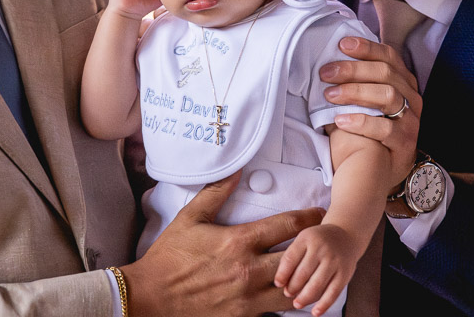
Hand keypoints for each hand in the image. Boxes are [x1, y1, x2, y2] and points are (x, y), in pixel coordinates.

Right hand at [122, 172, 324, 316]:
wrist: (151, 297)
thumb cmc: (169, 256)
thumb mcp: (190, 218)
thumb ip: (216, 194)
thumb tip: (235, 170)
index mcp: (239, 242)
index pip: (286, 225)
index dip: (308, 217)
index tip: (319, 213)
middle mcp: (249, 270)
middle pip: (298, 258)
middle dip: (312, 248)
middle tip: (322, 242)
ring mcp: (248, 298)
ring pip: (292, 290)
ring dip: (302, 279)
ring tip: (310, 270)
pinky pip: (274, 311)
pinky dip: (283, 302)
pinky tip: (286, 295)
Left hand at [275, 223, 358, 316]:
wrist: (346, 234)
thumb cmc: (318, 241)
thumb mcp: (304, 239)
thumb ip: (292, 256)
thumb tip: (281, 282)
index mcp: (307, 238)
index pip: (290, 258)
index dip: (282, 274)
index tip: (278, 284)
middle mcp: (321, 248)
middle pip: (302, 273)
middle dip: (293, 287)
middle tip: (288, 293)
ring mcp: (334, 261)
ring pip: (316, 285)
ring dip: (304, 297)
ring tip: (297, 303)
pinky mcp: (345, 274)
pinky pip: (333, 293)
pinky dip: (323, 305)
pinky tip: (315, 312)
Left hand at [321, 36, 420, 186]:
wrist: (379, 171)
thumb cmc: (367, 129)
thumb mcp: (366, 101)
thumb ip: (357, 81)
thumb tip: (329, 61)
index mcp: (403, 82)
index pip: (389, 57)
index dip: (367, 48)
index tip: (342, 45)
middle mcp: (412, 98)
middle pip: (385, 74)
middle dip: (352, 69)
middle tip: (325, 73)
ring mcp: (411, 121)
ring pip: (387, 96)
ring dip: (355, 92)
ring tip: (329, 96)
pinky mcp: (406, 144)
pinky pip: (386, 130)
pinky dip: (361, 122)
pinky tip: (340, 121)